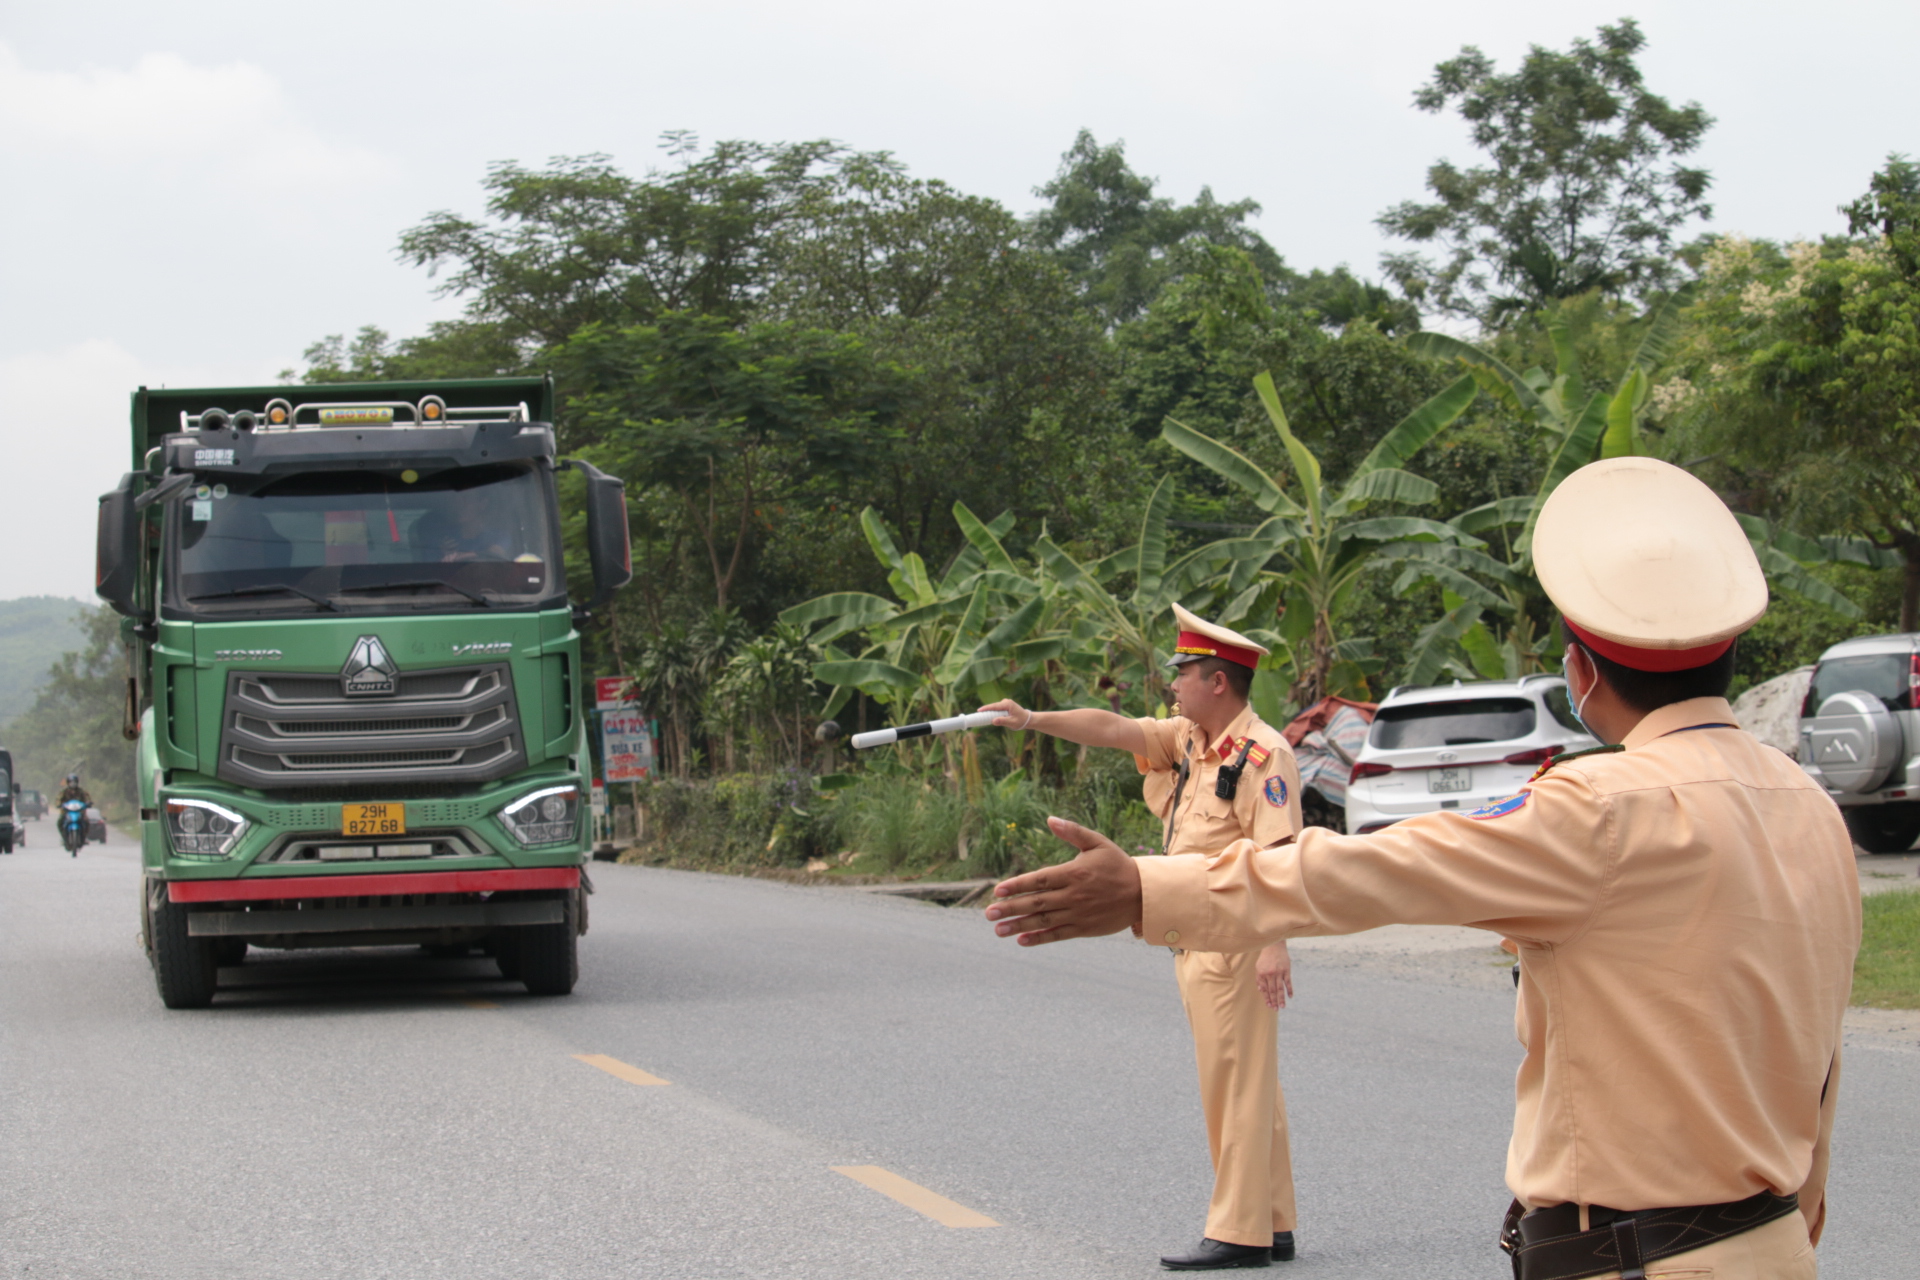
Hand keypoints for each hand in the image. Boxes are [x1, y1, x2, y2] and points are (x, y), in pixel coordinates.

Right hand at [978, 698, 1027, 728]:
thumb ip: (1002, 721)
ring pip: (995, 707)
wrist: (1027, 719)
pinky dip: (993, 712)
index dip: (986, 708)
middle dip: (986, 710)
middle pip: (993, 706)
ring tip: (982, 716)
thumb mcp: (1012, 722)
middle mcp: (1006, 702)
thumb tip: (993, 721)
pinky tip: (989, 716)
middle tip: (978, 715)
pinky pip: (997, 709)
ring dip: (989, 712)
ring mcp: (1005, 703)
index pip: (994, 706)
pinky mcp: (1005, 706)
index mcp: (1007, 704)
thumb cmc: (1021, 721)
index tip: (978, 710)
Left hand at [984, 816, 1140, 945]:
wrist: (1143, 893)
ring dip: (1019, 925)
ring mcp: (1078, 914)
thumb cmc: (1117, 865)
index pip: (1039, 880)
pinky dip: (1040, 938)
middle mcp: (1073, 895)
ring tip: (999, 929)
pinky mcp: (1084, 928)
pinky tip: (1021, 940)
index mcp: (1074, 872)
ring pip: (1044, 920)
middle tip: (989, 913)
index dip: (1017, 885)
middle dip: (1011, 907)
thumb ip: (1073, 832)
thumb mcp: (1097, 843)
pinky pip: (1058, 934)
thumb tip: (1050, 819)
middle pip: (1037, 902)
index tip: (998, 890)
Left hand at [1255, 942, 1291, 1009]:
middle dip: (1274, 1001)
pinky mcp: (1286, 970)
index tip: (1269, 1006)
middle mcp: (1270, 974)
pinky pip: (1288, 982)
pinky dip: (1289, 989)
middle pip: (1272, 991)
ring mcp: (1279, 972)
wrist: (1274, 946)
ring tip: (1282, 1006)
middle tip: (1276, 1009)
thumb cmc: (1265, 958)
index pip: (1265, 989)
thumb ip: (1259, 979)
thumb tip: (1261, 990)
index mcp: (1262, 974)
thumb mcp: (1258, 967)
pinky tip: (1290, 996)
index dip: (1267, 998)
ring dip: (1281, 998)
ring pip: (1280, 988)